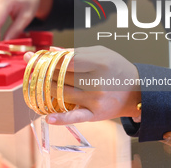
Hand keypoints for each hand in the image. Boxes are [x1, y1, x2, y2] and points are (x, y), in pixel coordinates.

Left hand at [24, 46, 140, 124]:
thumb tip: (52, 51)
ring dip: (46, 88)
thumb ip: (76, 52)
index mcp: (99, 63)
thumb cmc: (116, 67)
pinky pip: (75, 117)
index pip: (66, 62)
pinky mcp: (95, 114)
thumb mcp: (101, 53)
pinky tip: (48, 118)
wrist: (138, 90)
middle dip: (45, 73)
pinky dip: (61, 119)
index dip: (50, 61)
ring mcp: (95, 100)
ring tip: (37, 83)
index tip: (39, 59)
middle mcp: (96, 82)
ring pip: (62, 94)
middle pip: (61, 77)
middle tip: (33, 69)